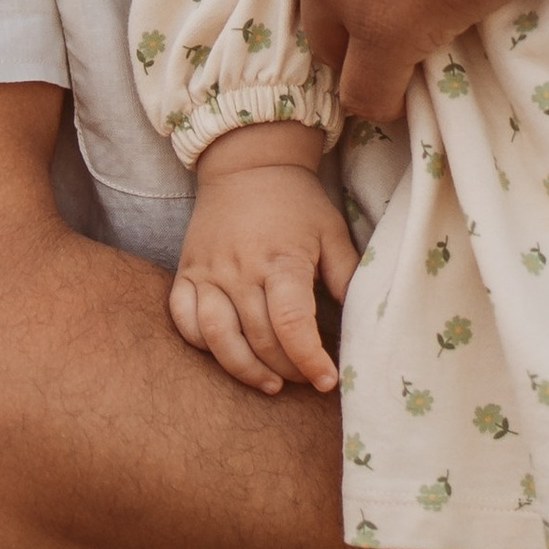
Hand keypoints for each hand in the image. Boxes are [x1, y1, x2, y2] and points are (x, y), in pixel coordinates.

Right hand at [171, 138, 359, 391]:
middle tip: (305, 380)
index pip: (292, 324)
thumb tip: (364, 322)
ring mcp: (209, 272)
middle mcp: (241, 270)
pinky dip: (202, 345)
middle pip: (260, 339)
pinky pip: (184, 321)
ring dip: (245, 370)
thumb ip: (347, 277)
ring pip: (219, 338)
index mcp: (282, 260)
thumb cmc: (297, 204)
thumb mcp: (332, 233)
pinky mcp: (187, 272)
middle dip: (287, 370)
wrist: (248, 164)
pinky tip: (228, 355)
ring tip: (270, 384)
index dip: (310, 360)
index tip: (328, 380)